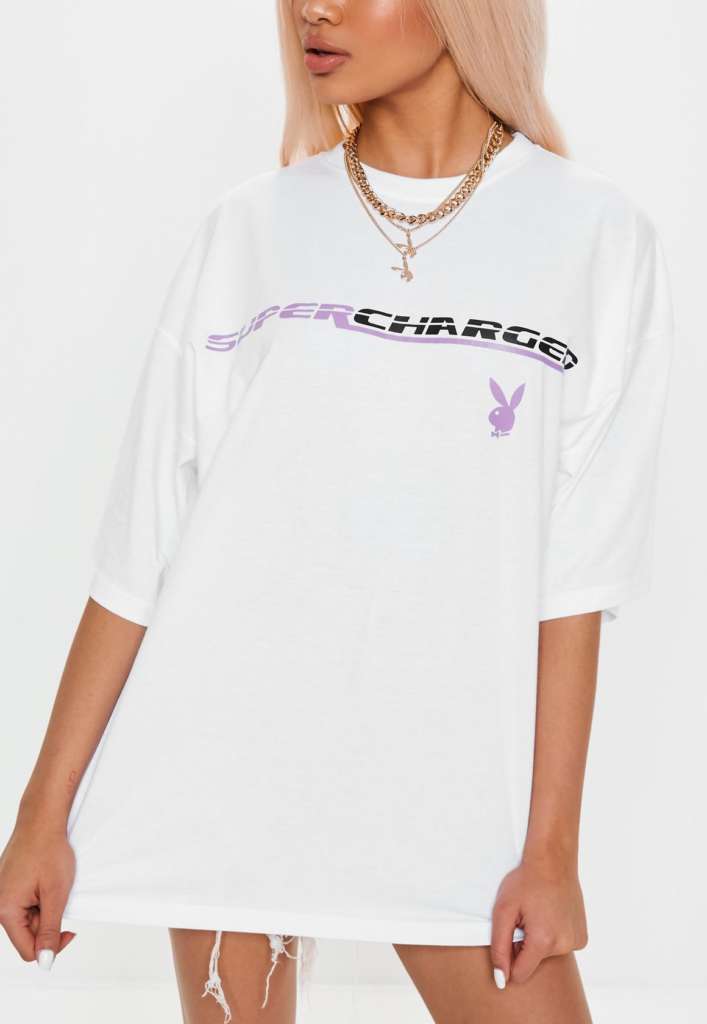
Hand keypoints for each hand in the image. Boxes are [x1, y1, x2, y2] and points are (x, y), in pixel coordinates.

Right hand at [0, 821, 76, 965]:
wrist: (42, 820)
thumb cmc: (48, 849)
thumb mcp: (55, 895)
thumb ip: (49, 930)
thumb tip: (45, 960)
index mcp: (5, 910)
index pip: (27, 950)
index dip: (52, 946)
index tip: (69, 932)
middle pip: (27, 934)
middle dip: (48, 921)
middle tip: (60, 898)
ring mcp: (2, 894)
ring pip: (28, 918)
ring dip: (45, 908)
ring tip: (52, 885)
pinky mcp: (8, 886)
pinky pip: (25, 903)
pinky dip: (39, 898)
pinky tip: (45, 881)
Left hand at [490, 853, 587, 985]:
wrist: (552, 861)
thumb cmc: (525, 882)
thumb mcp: (503, 911)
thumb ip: (499, 948)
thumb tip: (501, 980)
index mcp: (543, 941)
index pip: (520, 974)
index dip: (509, 959)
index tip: (509, 939)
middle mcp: (564, 946)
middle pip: (534, 963)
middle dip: (525, 947)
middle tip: (525, 919)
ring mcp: (576, 942)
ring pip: (548, 955)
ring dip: (539, 940)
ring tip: (539, 913)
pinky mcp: (582, 937)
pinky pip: (561, 946)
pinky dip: (553, 936)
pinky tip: (551, 915)